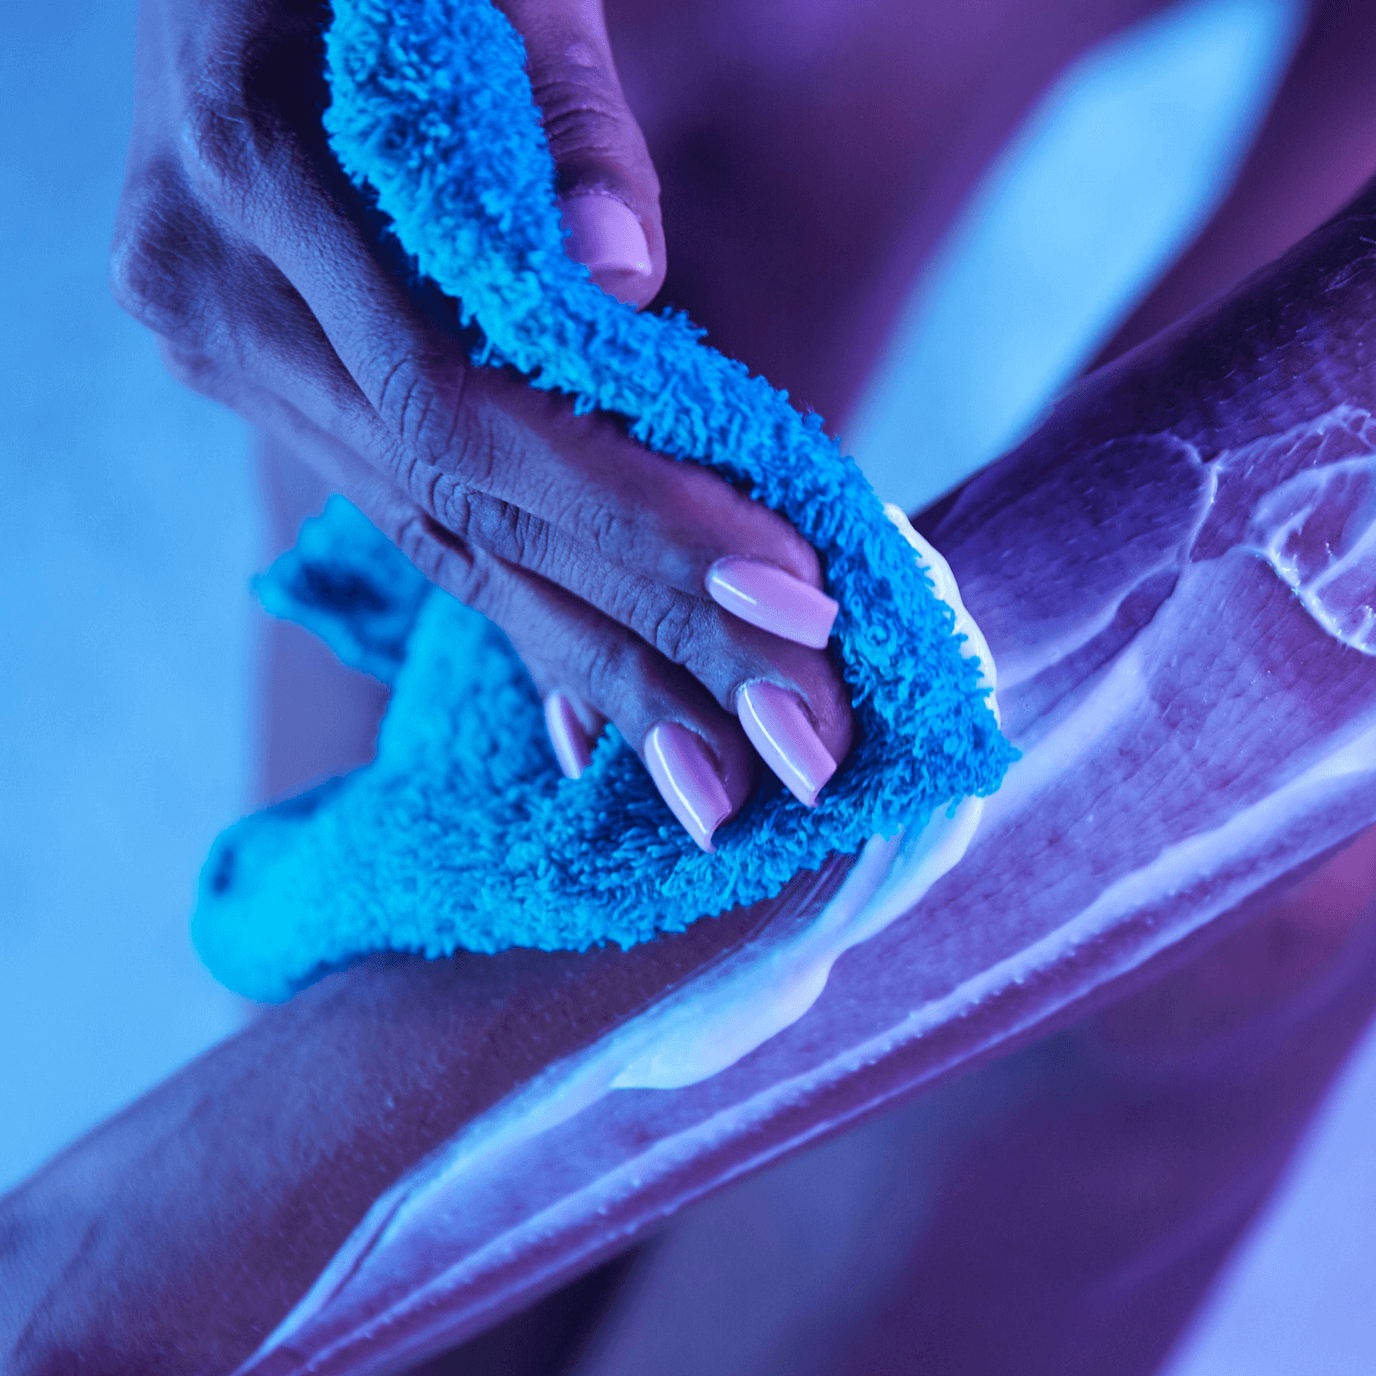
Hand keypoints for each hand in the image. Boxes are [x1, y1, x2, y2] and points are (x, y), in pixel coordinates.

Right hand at [112, 0, 852, 848]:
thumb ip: (559, 105)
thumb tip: (627, 286)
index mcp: (261, 163)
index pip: (472, 402)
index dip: (636, 516)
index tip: (795, 601)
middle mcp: (222, 290)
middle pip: (466, 510)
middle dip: (647, 639)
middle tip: (795, 752)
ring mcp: (230, 351)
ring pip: (440, 543)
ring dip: (597, 668)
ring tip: (717, 781)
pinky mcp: (269, 381)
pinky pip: (412, 520)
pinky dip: (525, 615)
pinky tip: (602, 717)